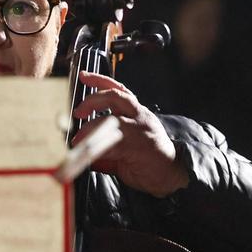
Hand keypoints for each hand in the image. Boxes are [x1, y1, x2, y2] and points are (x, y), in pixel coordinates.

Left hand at [71, 71, 189, 197]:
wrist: (173, 175)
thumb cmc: (150, 161)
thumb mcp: (125, 150)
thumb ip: (104, 149)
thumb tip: (81, 151)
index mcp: (137, 113)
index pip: (119, 89)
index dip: (100, 80)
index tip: (84, 76)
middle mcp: (140, 116)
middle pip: (115, 95)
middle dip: (92, 100)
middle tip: (77, 111)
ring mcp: (140, 130)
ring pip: (113, 118)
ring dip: (91, 126)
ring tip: (79, 137)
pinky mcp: (138, 146)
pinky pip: (113, 143)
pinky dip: (96, 147)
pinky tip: (86, 153)